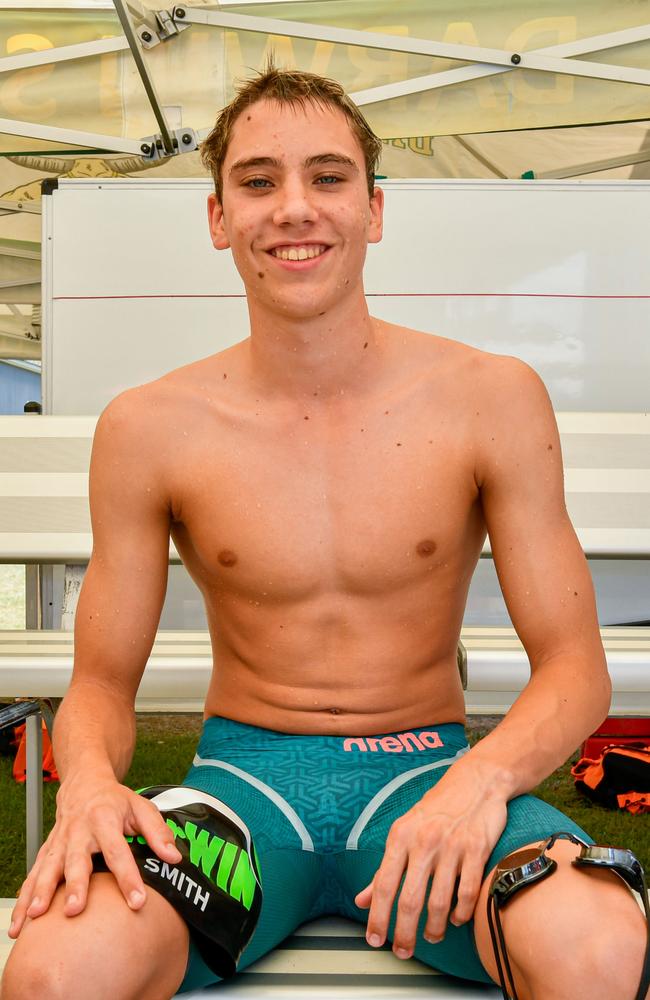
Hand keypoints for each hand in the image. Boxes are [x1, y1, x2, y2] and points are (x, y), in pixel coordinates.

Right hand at [9, 776, 181, 937]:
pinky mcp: (47, 852)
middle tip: (75, 909)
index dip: (128, 877)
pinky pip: (33, 877)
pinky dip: (24, 900)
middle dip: (75, 885)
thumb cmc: (116, 800)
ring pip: (48, 869)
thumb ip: (158, 832)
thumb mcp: (142, 807)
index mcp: (105, 819)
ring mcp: (59, 842)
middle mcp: (78, 831)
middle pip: (77, 860)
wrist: (83, 783)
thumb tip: (175, 858)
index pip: (118, 851)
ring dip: (42, 893)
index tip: (137, 902)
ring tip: (37, 917)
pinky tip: (19, 925)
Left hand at [354, 758, 508, 958]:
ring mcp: (451, 846)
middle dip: (405, 933)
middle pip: (410, 899)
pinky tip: (457, 920)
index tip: (375, 940)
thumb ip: (383, 868)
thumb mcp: (403, 831)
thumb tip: (361, 900)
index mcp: (401, 836)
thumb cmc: (436, 809)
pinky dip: (462, 914)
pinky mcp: (477, 849)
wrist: (475, 782)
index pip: (383, 884)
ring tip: (432, 937)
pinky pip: (468, 892)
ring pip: (440, 901)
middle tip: (403, 951)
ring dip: (435, 928)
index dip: (378, 916)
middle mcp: (423, 841)